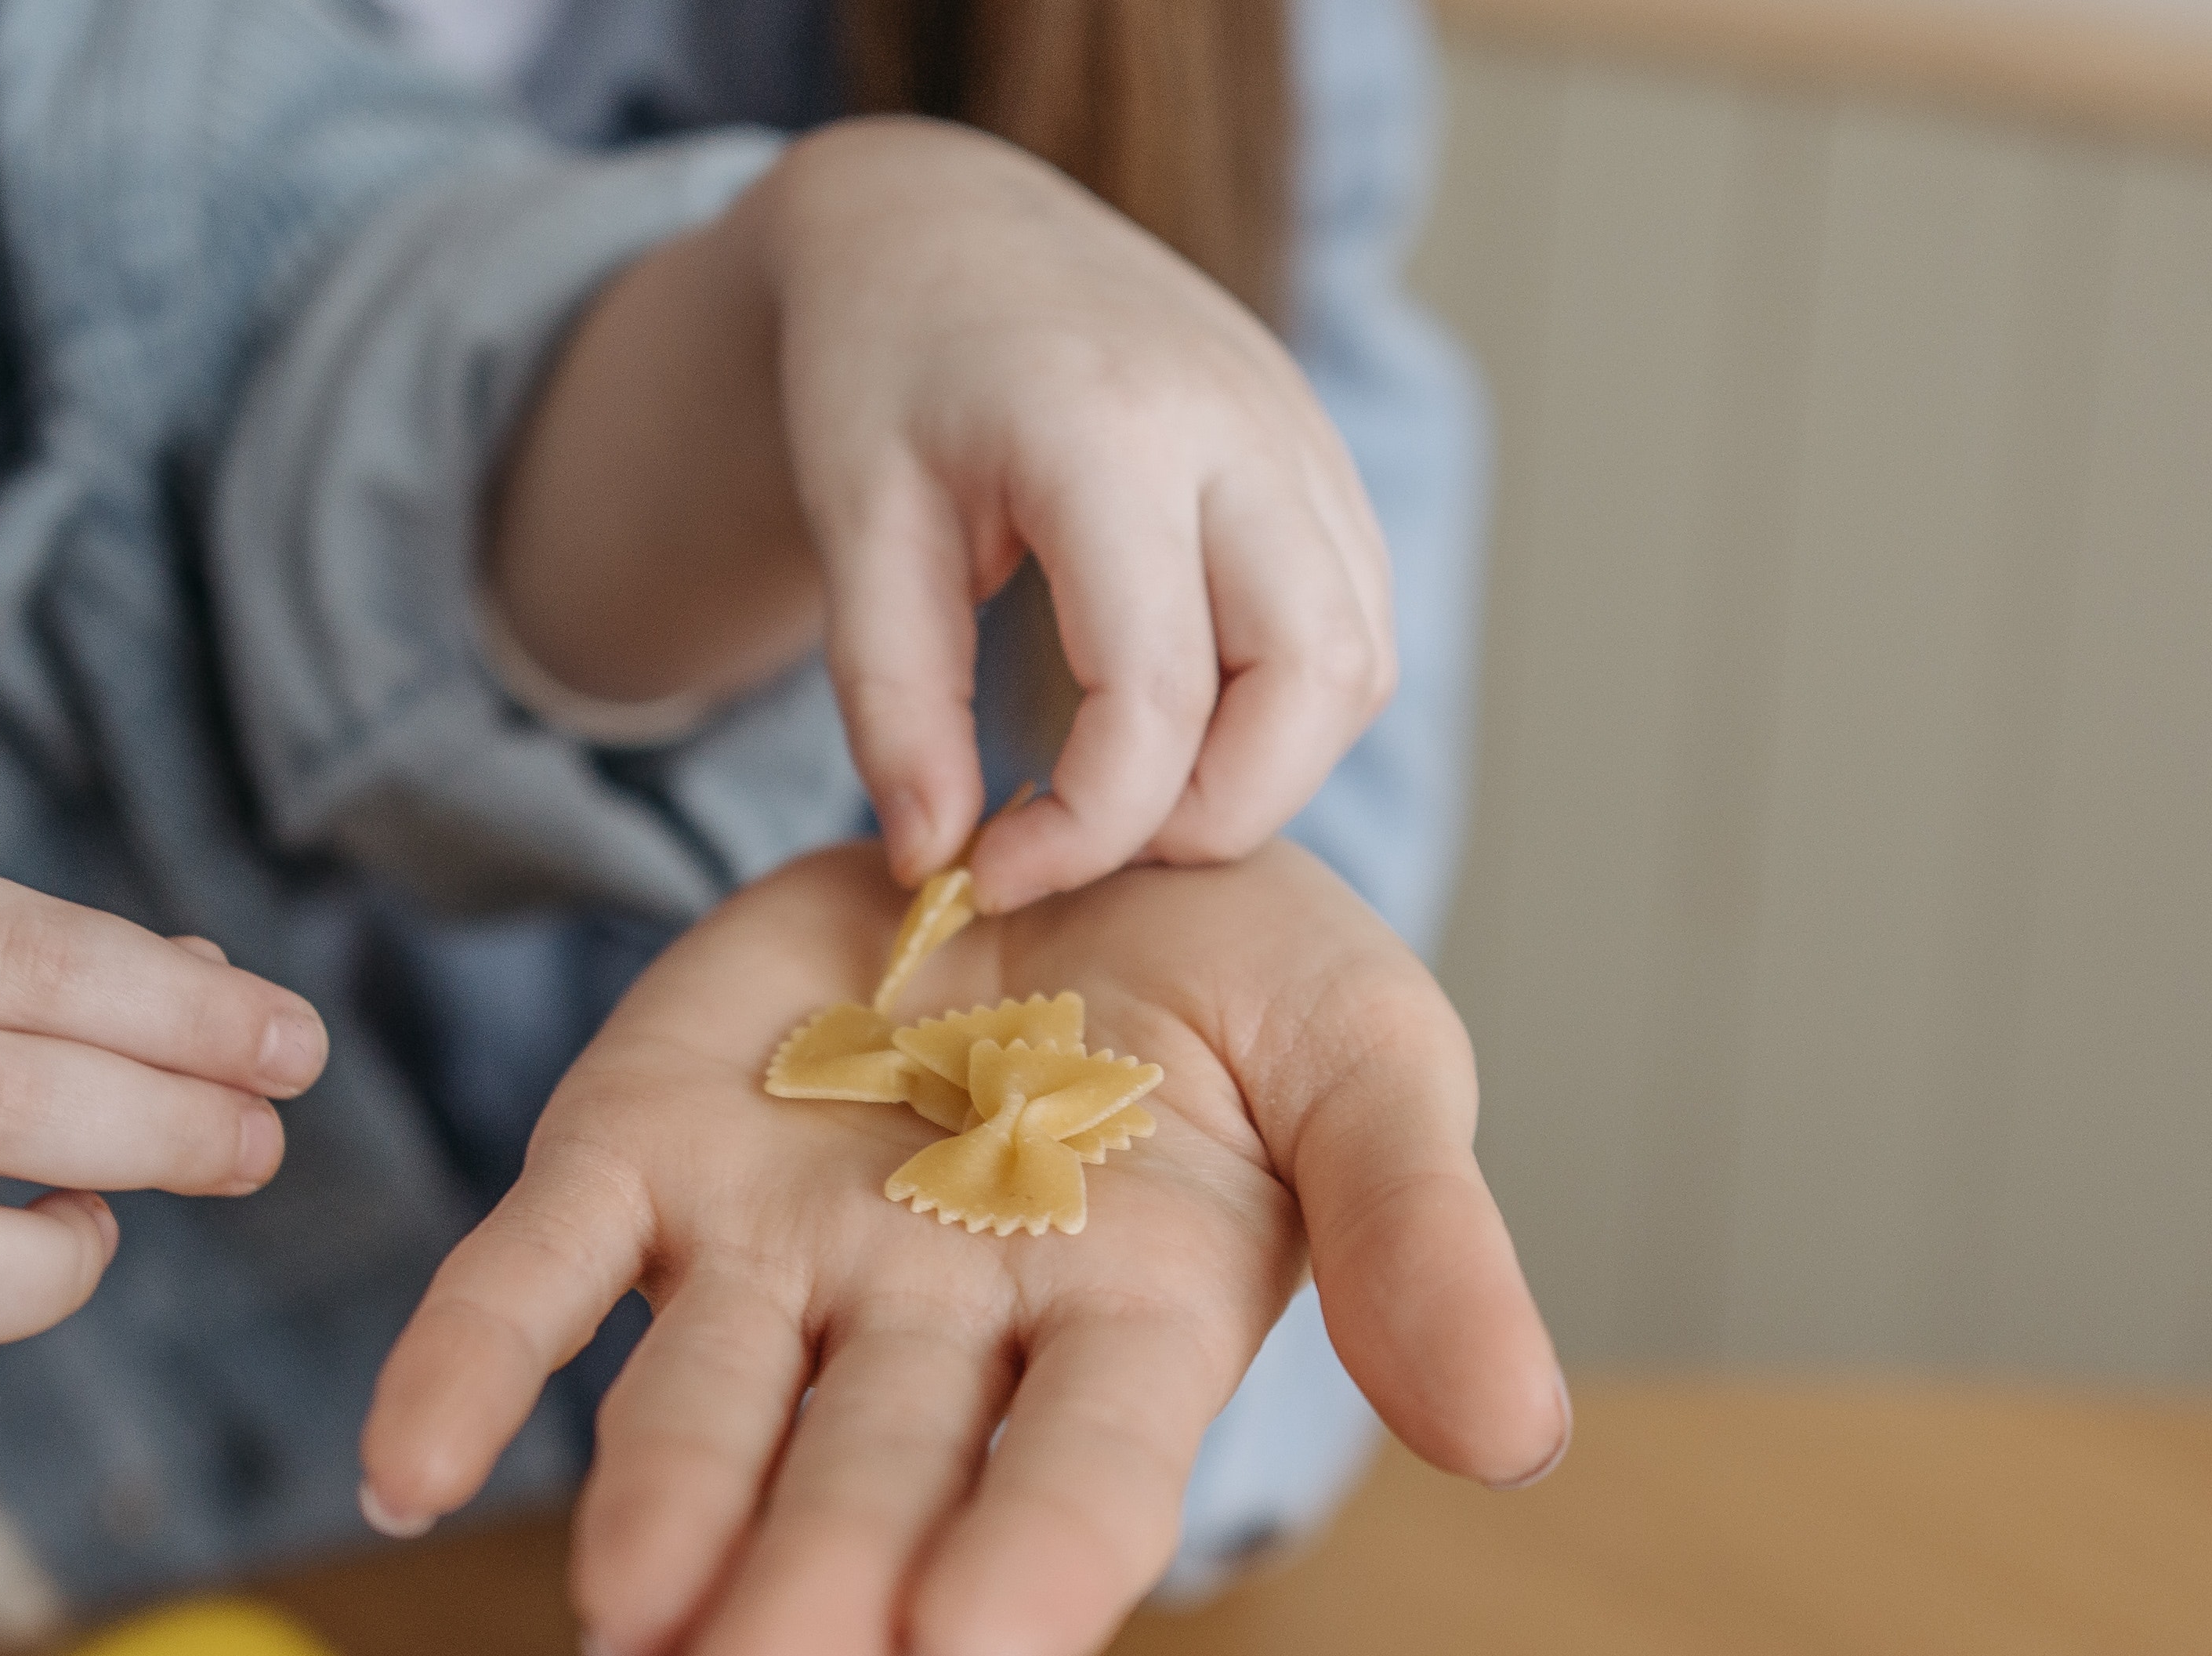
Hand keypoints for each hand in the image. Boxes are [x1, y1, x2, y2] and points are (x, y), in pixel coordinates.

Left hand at [358, 840, 1564, 1655]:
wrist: (1055, 808)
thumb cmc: (1240, 974)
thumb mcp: (1367, 1057)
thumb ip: (1422, 1235)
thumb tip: (1524, 1439)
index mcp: (1122, 1325)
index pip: (1082, 1468)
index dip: (1035, 1553)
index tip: (984, 1646)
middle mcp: (935, 1328)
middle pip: (870, 1475)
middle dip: (815, 1588)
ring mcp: (774, 1253)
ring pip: (702, 1408)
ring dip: (658, 1517)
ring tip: (620, 1621)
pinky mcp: (641, 1154)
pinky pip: (541, 1270)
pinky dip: (469, 1363)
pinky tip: (401, 1464)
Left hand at [486, 119, 1394, 910]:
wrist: (944, 225)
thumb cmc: (881, 369)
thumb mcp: (852, 526)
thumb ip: (893, 701)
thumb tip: (939, 862)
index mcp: (1108, 430)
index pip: (1158, 696)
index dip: (1087, 830)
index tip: (992, 873)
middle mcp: (1241, 423)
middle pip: (1316, 683)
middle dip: (1215, 813)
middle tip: (1094, 841)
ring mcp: (1301, 432)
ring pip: (1360, 663)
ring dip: (1267, 767)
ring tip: (1131, 785)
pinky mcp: (1321, 455)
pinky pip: (1357, 621)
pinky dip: (1288, 707)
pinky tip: (1180, 717)